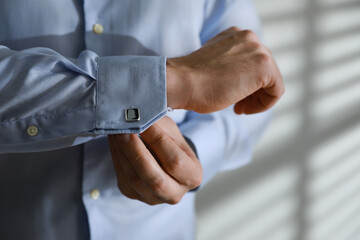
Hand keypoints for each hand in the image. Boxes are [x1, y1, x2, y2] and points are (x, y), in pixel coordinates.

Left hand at [108, 117, 201, 204]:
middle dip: (137, 152)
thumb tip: (138, 117)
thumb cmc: (170, 142)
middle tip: (125, 130)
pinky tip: (115, 141)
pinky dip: (117, 157)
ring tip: (117, 131)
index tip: (144, 122)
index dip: (158, 141)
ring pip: (135, 179)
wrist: (162, 159)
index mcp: (193, 176)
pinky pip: (123, 178)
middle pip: (155, 179)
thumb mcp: (172, 131)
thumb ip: (159, 127)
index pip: (175, 161)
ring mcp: (153, 198)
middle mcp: (175, 193)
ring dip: (123, 153)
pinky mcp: (133, 195)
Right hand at [166, 26, 283, 113]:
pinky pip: (276, 90)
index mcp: (235, 35)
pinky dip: (264, 104)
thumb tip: (241, 78)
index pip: (252, 62)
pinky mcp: (264, 66)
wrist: (182, 82)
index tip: (233, 97)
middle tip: (236, 106)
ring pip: (271, 80)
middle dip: (252, 91)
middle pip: (264, 70)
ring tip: (238, 108)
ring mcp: (258, 49)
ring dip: (257, 98)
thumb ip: (230, 65)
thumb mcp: (214, 66)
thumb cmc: (191, 81)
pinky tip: (243, 109)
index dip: (245, 83)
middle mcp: (249, 37)